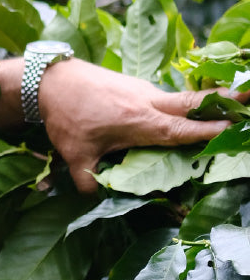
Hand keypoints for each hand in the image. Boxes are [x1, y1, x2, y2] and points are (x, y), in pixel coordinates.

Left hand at [38, 58, 235, 192]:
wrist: (49, 78)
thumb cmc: (64, 117)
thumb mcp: (74, 155)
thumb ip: (89, 182)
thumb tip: (98, 201)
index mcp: (140, 122)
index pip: (184, 130)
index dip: (212, 132)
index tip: (238, 130)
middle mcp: (149, 103)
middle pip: (195, 103)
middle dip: (226, 102)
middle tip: (250, 96)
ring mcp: (144, 90)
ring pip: (183, 98)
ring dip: (208, 102)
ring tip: (235, 104)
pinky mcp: (136, 85)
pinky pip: (167, 96)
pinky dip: (184, 102)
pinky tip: (192, 109)